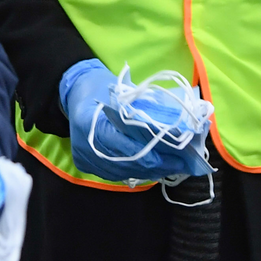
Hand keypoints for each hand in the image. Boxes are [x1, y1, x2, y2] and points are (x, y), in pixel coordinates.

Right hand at [60, 59, 210, 181]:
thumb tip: (176, 128)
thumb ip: (144, 111)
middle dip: (159, 164)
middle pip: (127, 163)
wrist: (75, 91)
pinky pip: (117, 173)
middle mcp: (85, 146)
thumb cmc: (102, 86)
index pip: (125, 146)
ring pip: (124, 172)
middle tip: (184, 163)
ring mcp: (85, 158)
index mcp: (90, 122)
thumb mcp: (123, 91)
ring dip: (152, 170)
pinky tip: (156, 168)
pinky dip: (138, 171)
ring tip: (176, 166)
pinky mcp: (87, 165)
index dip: (153, 153)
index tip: (177, 154)